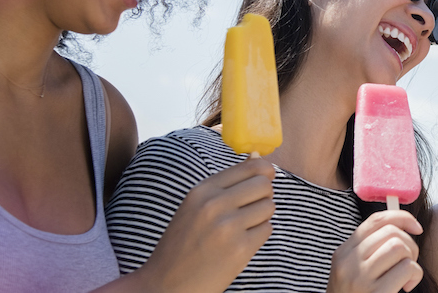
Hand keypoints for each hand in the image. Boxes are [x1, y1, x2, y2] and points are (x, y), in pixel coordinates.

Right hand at [132, 154, 275, 291]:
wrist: (168, 283)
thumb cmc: (183, 243)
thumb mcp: (195, 206)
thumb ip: (226, 184)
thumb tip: (259, 157)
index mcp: (202, 191)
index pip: (250, 167)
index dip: (263, 172)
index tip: (264, 178)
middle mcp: (215, 205)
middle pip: (264, 185)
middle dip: (262, 195)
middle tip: (248, 209)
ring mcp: (229, 227)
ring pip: (269, 207)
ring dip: (261, 216)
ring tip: (240, 228)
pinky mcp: (241, 249)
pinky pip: (267, 229)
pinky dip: (258, 235)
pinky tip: (239, 243)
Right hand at [328, 210, 424, 292]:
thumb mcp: (355, 271)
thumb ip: (371, 250)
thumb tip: (403, 223)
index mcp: (342, 253)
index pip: (375, 221)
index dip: (401, 217)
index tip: (416, 227)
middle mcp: (348, 263)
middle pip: (391, 232)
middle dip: (410, 244)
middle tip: (409, 262)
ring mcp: (360, 279)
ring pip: (400, 246)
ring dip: (412, 260)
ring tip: (406, 276)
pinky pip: (408, 267)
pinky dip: (415, 276)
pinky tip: (405, 288)